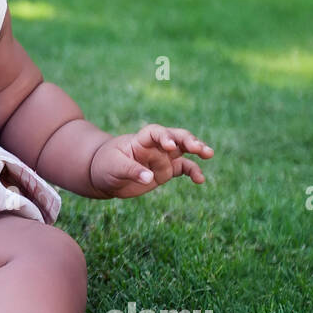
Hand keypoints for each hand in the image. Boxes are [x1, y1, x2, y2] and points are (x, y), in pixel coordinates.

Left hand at [88, 123, 213, 198]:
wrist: (105, 176)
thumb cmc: (106, 166)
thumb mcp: (114, 167)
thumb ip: (131, 171)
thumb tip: (149, 179)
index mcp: (140, 140)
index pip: (155, 132)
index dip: (164, 137)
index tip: (170, 146)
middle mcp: (155, 146)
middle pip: (175, 136)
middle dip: (187, 140)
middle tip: (198, 147)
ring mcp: (163, 157)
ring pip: (184, 150)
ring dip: (197, 149)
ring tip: (208, 153)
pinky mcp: (166, 171)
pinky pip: (184, 168)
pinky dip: (193, 172)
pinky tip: (200, 180)